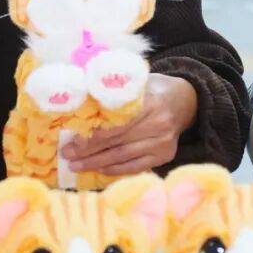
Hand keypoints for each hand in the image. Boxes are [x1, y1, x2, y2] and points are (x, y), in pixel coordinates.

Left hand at [62, 74, 197, 175]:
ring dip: (97, 163)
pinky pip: (135, 167)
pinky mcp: (164, 156)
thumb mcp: (137, 82)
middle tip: (67, 155)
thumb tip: (78, 103)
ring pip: (123, 156)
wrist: (184, 100)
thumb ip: (114, 93)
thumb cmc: (152, 89)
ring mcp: (163, 143)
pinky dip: (115, 169)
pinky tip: (99, 170)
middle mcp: (159, 124)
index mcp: (151, 102)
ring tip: (76, 166)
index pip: (117, 123)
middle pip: (117, 142)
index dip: (94, 134)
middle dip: (88, 150)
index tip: (73, 139)